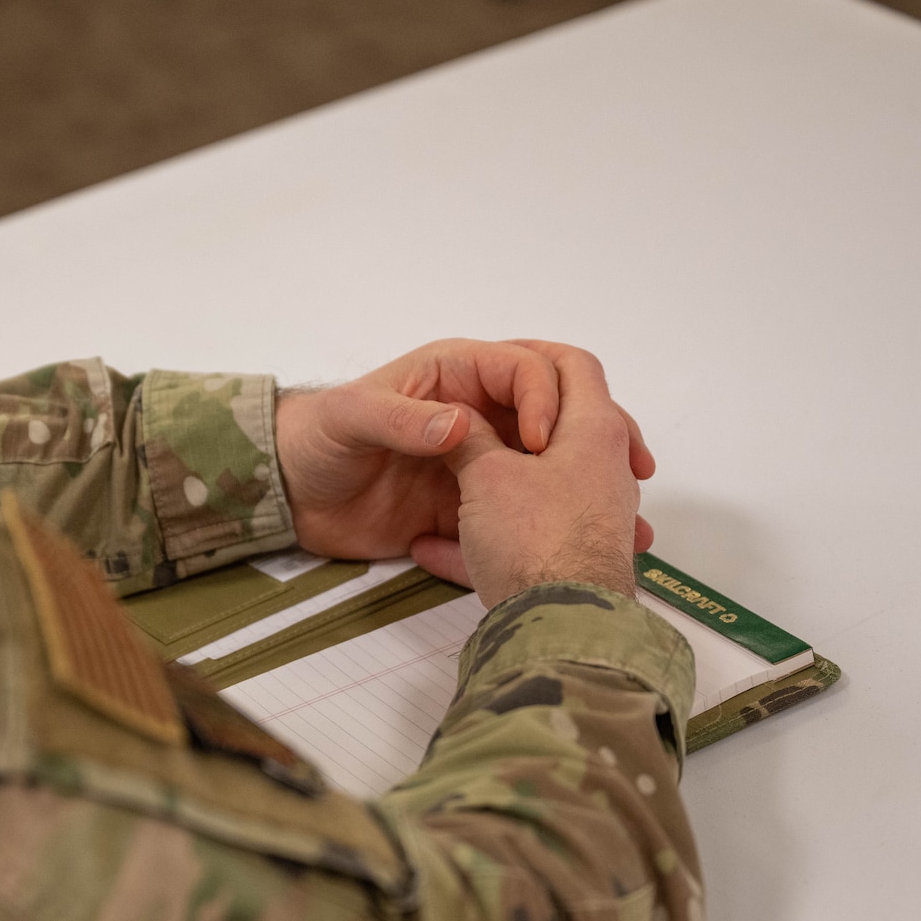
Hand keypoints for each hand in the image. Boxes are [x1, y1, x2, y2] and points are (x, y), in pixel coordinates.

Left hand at [276, 338, 651, 562]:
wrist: (290, 496)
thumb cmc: (315, 436)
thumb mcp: (352, 418)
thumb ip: (402, 420)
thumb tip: (459, 426)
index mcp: (456, 374)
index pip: (524, 370)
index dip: (545, 399)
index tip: (546, 444)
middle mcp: (477, 412)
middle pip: (554, 416)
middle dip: (595, 438)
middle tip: (630, 471)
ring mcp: (479, 461)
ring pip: (548, 469)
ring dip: (588, 490)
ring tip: (630, 522)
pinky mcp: (470, 505)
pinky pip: (520, 513)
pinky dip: (553, 529)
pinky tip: (584, 550)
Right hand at [408, 345, 649, 606]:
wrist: (560, 626)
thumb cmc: (534, 540)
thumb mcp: (486, 475)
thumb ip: (468, 438)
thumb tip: (459, 420)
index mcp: (592, 430)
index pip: (572, 364)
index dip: (531, 357)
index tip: (493, 376)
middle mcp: (604, 469)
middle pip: (558, 427)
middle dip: (507, 427)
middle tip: (468, 428)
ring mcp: (593, 516)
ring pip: (538, 483)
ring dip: (492, 484)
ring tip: (445, 491)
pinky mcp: (574, 558)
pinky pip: (526, 534)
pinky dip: (486, 534)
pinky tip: (434, 550)